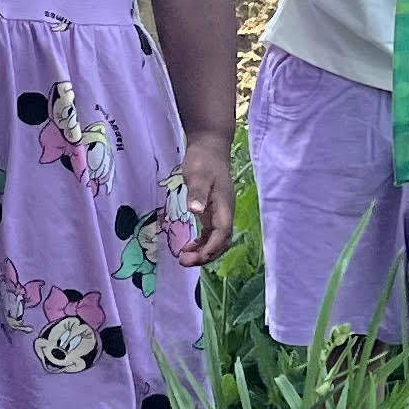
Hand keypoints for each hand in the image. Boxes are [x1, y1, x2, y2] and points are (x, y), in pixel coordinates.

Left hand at [173, 133, 238, 266]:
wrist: (210, 147)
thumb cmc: (203, 160)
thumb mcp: (198, 175)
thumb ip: (197, 193)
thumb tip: (197, 211)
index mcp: (224, 206)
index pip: (222, 234)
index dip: (211, 249)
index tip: (195, 257)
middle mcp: (225, 213)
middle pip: (222, 242)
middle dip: (206, 256)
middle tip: (184, 262)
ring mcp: (221, 213)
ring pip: (217, 241)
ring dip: (203, 252)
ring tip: (183, 258)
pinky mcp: (214, 211)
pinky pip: (211, 234)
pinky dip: (201, 243)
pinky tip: (188, 247)